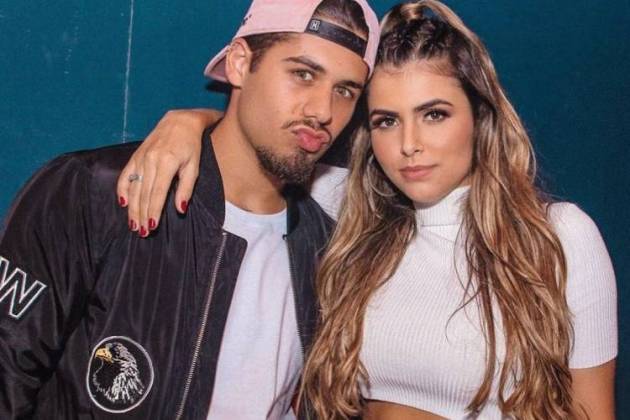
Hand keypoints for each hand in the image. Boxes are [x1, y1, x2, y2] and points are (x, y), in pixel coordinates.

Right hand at [117, 108, 222, 235]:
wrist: (181, 121)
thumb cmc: (192, 145)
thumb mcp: (194, 166)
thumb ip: (186, 188)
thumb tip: (180, 210)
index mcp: (166, 163)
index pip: (157, 193)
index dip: (153, 211)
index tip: (151, 227)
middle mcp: (150, 160)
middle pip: (143, 193)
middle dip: (141, 215)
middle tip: (141, 232)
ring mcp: (141, 157)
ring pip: (133, 187)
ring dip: (132, 207)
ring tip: (133, 224)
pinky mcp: (136, 154)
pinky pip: (125, 174)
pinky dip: (122, 189)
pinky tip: (122, 202)